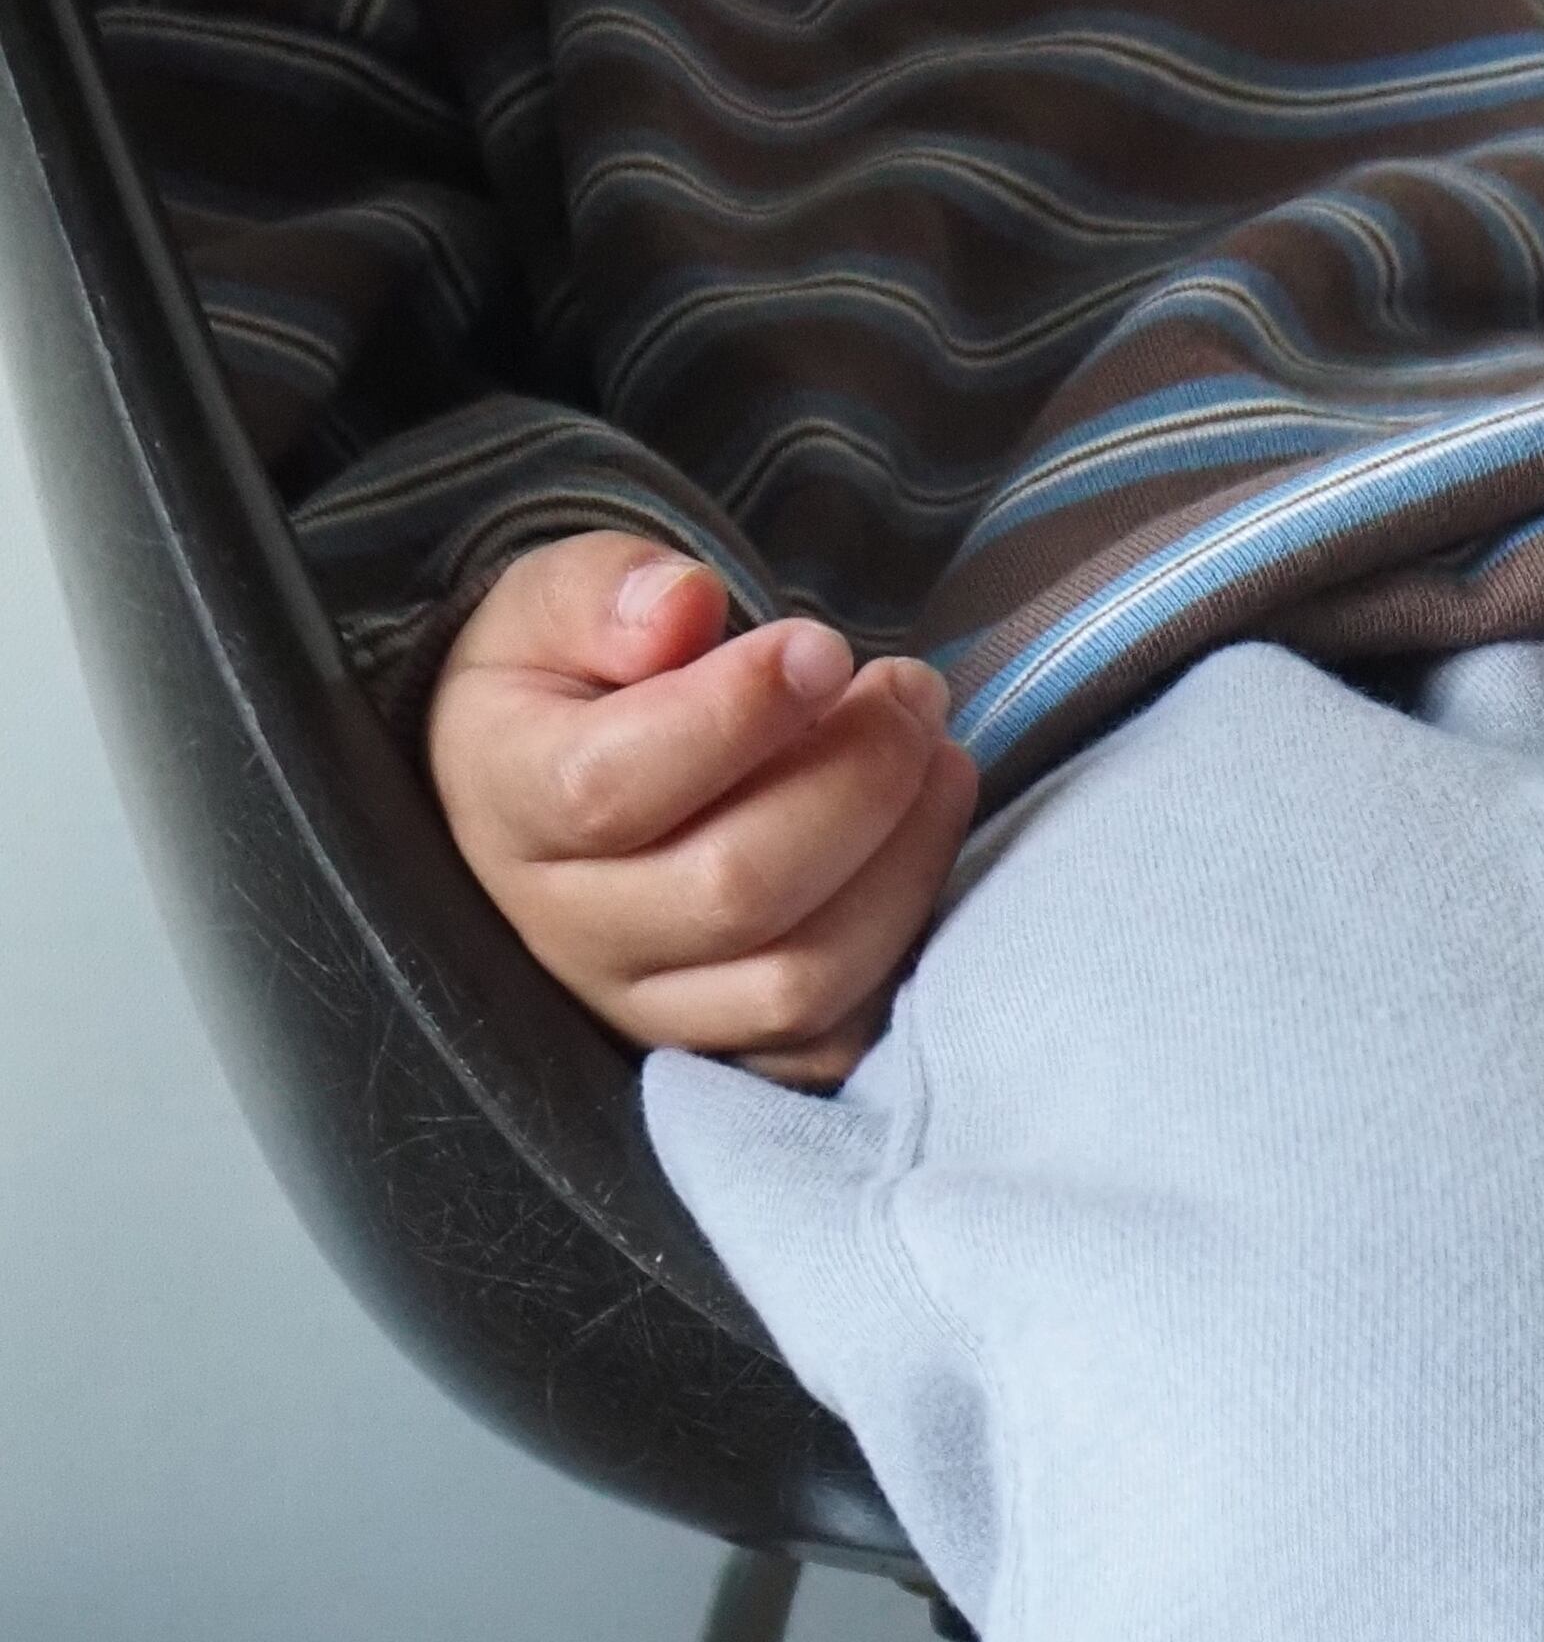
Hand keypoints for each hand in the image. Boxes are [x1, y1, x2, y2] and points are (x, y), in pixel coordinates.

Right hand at [425, 534, 980, 1087]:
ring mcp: (648, 1007)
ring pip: (797, 978)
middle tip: (912, 693)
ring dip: (902, 863)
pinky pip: (834, 1036)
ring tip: (940, 758)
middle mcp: (568, 927)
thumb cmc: (565, 687)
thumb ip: (605, 592)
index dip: (737, 716)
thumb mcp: (550, 607)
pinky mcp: (728, 1050)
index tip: (822, 647)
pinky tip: (921, 845)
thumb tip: (686, 607)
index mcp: (506, 803)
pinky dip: (901, 943)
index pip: (614, 787)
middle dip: (854, 780)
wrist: (553, 795)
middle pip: (732, 890)